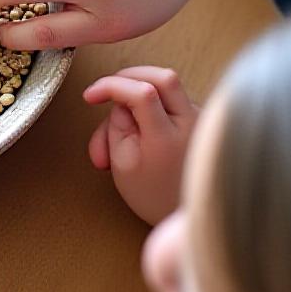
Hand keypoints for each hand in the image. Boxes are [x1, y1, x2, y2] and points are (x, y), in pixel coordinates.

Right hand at [84, 67, 198, 224]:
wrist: (187, 215)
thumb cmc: (151, 194)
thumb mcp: (121, 164)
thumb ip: (118, 126)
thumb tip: (120, 101)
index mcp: (167, 138)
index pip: (141, 93)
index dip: (111, 86)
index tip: (90, 96)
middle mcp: (191, 123)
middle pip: (163, 76)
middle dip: (129, 75)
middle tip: (108, 90)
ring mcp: (200, 120)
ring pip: (167, 87)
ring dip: (138, 93)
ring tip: (118, 129)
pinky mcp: (200, 121)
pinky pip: (172, 99)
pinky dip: (150, 104)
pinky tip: (137, 127)